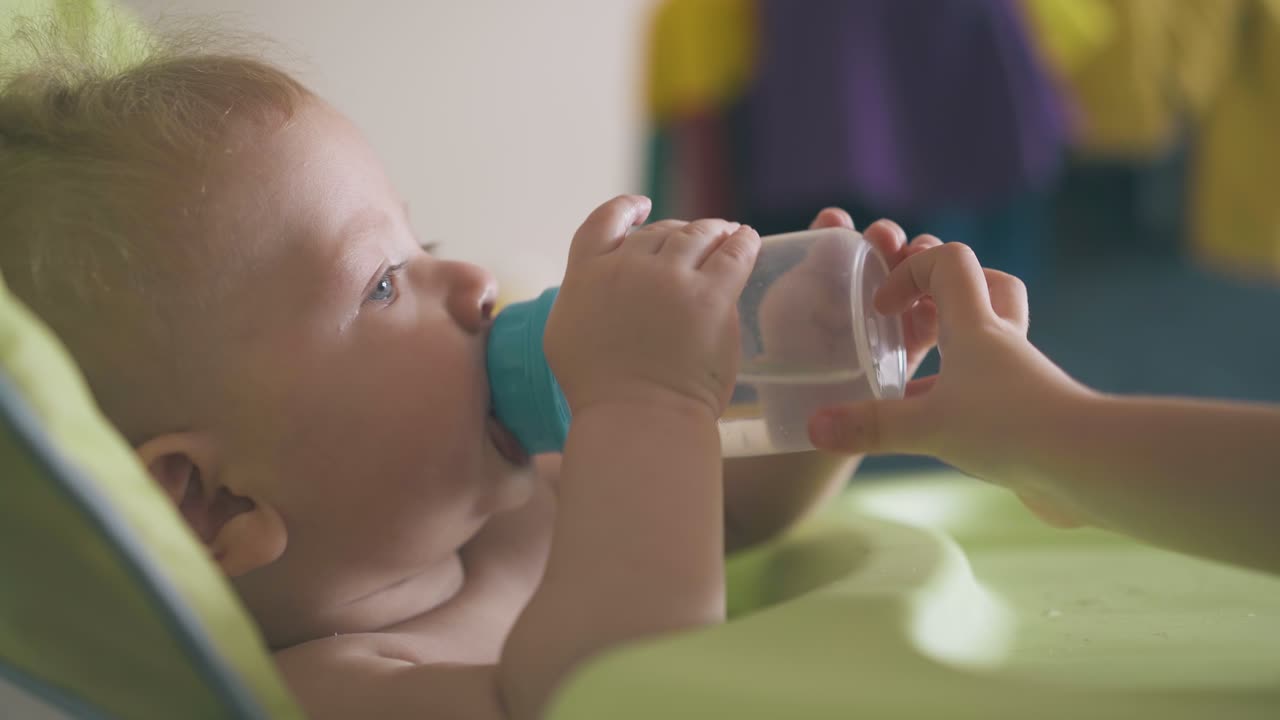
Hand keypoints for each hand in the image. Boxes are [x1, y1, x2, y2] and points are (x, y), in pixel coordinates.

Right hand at [545, 195, 760, 417]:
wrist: (638, 417)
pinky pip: (734, 253)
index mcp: (586, 274)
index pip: (604, 221)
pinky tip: (747, 239)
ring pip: (696, 234)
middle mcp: (627, 267)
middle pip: (658, 231)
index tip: (641, 206)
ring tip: (726, 233)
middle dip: (677, 232)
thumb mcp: (564, 335)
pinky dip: (742, 241)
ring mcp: (670, 278)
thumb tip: (595, 283)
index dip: (625, 209)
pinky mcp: (711, 296)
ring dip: (713, 230)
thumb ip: (580, 297)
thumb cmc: (599, 391)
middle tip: (695, 240)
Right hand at [805, 238, 1093, 526]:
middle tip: (913, 321)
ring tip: (913, 380)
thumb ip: (869, 425)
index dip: (910, 271)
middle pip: (987, 286)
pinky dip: (964, 397)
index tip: (883, 309)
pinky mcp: (1029, 414)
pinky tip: (938, 429)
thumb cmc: (1011, 428)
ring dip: (954, 348)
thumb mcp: (927, 426)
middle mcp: (1001, 342)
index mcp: (975, 326)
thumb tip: (813, 426)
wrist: (1087, 467)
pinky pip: (993, 389)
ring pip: (990, 340)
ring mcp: (1019, 378)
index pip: (949, 262)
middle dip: (946, 293)